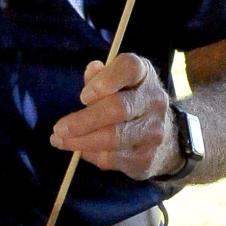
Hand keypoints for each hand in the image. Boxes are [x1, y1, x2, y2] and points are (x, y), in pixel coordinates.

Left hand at [50, 53, 179, 180]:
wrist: (167, 138)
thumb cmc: (129, 101)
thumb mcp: (118, 82)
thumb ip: (100, 75)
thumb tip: (93, 69)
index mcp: (144, 74)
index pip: (129, 68)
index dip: (105, 80)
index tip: (83, 96)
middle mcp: (154, 100)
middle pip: (118, 108)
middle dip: (83, 120)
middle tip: (59, 128)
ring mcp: (154, 130)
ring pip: (113, 137)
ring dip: (80, 141)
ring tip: (59, 140)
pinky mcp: (147, 157)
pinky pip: (112, 158)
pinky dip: (90, 154)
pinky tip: (80, 149)